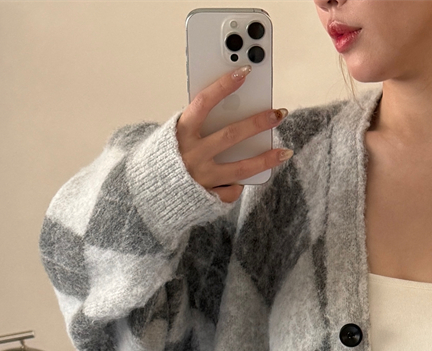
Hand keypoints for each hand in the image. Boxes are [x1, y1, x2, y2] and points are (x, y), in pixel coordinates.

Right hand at [176, 66, 291, 203]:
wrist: (147, 194)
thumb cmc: (167, 157)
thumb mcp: (176, 135)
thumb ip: (198, 124)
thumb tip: (234, 111)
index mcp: (181, 133)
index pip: (204, 103)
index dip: (224, 86)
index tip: (245, 72)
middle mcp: (191, 155)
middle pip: (231, 136)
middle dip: (257, 123)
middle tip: (278, 113)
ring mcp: (201, 178)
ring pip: (241, 168)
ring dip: (265, 159)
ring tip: (285, 152)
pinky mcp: (207, 197)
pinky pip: (231, 189)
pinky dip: (239, 184)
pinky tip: (246, 179)